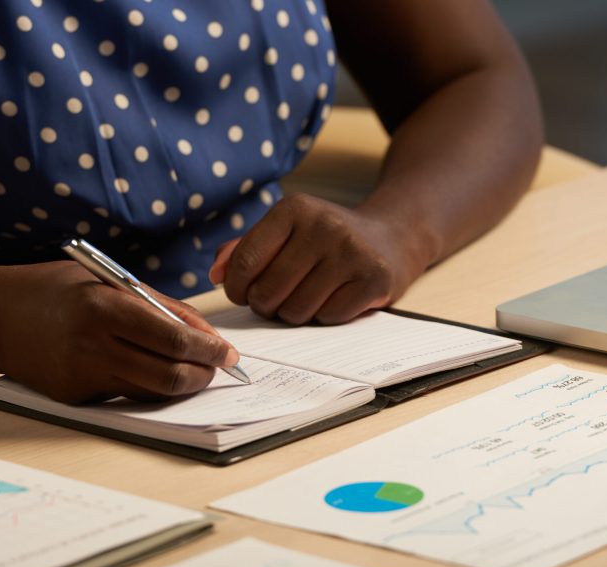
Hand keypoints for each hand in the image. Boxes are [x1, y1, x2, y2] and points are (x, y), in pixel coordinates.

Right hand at [0, 261, 239, 403]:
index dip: (209, 349)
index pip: (173, 337)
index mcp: (104, 307)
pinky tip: (152, 370)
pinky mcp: (74, 397)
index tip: (229, 353)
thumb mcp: (106, 281)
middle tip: (218, 367)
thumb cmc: (54, 289)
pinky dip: (147, 385)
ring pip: (152, 392)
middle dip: (203, 374)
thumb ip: (156, 304)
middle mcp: (94, 345)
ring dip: (182, 384)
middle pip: (168, 374)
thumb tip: (204, 332)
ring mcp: (83, 375)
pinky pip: (125, 395)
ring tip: (194, 370)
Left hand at [208, 193, 427, 324]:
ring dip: (296, 313)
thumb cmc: (324, 242)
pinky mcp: (374, 279)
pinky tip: (335, 298)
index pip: (245, 262)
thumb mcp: (284, 233)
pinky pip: (329, 318)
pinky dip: (326, 317)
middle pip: (268, 292)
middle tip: (279, 298)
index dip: (237, 289)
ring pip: (296, 311)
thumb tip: (216, 274)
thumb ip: (243, 250)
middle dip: (267, 305)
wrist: (390, 238)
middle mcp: (324, 225)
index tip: (244, 294)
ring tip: (308, 296)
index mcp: (294, 208)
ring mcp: (352, 252)